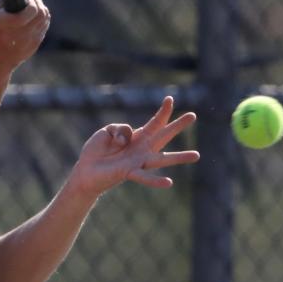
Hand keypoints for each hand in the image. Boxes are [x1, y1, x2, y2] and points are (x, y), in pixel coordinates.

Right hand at [0, 0, 49, 71]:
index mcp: (10, 23)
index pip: (33, 9)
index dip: (33, 0)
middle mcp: (22, 33)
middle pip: (42, 13)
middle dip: (38, 3)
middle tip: (32, 0)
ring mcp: (30, 41)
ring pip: (45, 20)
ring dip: (42, 11)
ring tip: (34, 8)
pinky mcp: (34, 46)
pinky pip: (44, 29)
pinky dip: (42, 21)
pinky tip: (35, 18)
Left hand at [70, 97, 198, 198]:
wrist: (86, 170)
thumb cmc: (97, 151)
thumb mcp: (107, 131)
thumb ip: (120, 129)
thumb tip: (130, 137)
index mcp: (139, 137)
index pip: (154, 123)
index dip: (162, 111)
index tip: (170, 98)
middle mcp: (142, 149)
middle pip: (163, 135)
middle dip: (178, 125)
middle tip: (193, 115)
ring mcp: (138, 162)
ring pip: (162, 160)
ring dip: (179, 158)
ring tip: (197, 155)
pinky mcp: (129, 172)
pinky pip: (144, 176)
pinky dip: (156, 181)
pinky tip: (169, 183)